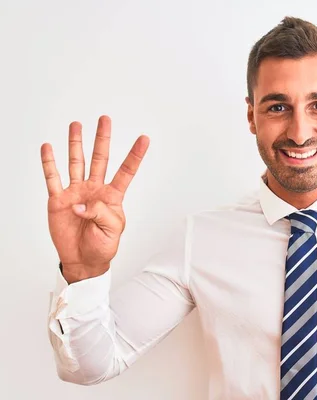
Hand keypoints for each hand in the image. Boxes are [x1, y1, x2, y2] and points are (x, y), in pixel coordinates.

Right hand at [41, 115, 149, 282]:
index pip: (126, 171)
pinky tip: (48, 148)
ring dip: (76, 144)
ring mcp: (76, 192)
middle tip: (105, 119)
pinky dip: (49, 163)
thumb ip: (101, 214)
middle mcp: (95, 189)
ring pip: (76, 162)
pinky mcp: (59, 200)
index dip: (135, 155)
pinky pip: (53, 178)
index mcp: (112, 197)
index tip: (144, 139)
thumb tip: (81, 204)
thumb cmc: (102, 246)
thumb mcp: (112, 231)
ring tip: (77, 125)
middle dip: (102, 139)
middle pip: (99, 159)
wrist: (83, 259)